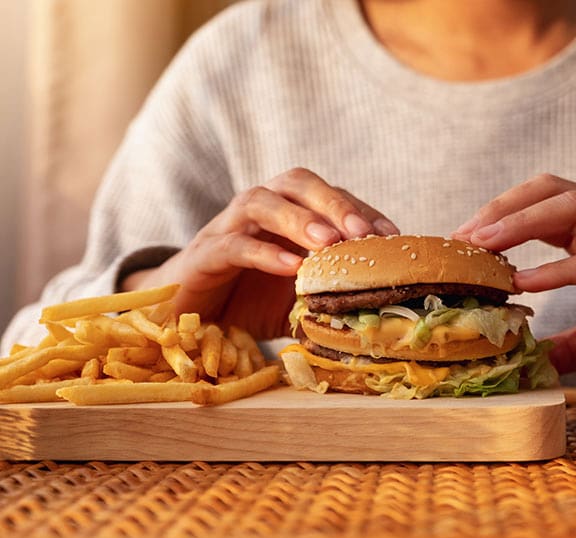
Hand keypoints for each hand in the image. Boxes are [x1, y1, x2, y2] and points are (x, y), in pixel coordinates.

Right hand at [123, 168, 398, 339]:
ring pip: (261, 202)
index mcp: (286, 214)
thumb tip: (378, 310)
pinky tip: (290, 268)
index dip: (361, 209)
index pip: (328, 196)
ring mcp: (227, 229)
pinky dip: (264, 253)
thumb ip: (331, 295)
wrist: (184, 317)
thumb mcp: (299, 299)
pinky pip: (234, 244)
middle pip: (296, 183)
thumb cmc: (248, 301)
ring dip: (298, 218)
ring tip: (329, 242)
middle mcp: (258, 212)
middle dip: (333, 202)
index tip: (391, 235)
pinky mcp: (204, 256)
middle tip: (362, 230)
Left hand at [454, 174, 575, 372]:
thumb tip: (526, 364)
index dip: (497, 215)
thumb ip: (563, 345)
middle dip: (500, 209)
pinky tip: (526, 283)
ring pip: (573, 208)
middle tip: (461, 239)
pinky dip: (561, 267)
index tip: (459, 243)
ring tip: (483, 248)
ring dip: (521, 224)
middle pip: (549, 190)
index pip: (539, 203)